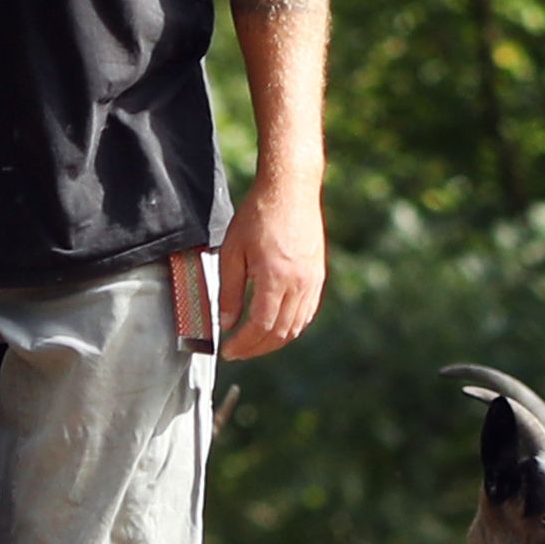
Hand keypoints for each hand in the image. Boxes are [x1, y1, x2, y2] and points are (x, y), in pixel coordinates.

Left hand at [218, 168, 325, 359]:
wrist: (290, 190)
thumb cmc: (259, 215)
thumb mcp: (233, 252)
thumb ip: (228, 291)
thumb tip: (226, 323)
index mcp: (275, 278)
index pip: (260, 326)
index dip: (243, 344)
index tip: (228, 350)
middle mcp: (299, 284)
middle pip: (280, 332)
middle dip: (257, 348)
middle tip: (238, 353)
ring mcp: (312, 281)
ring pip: (296, 326)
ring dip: (274, 341)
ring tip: (254, 344)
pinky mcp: (317, 276)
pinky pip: (306, 312)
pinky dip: (291, 327)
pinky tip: (276, 327)